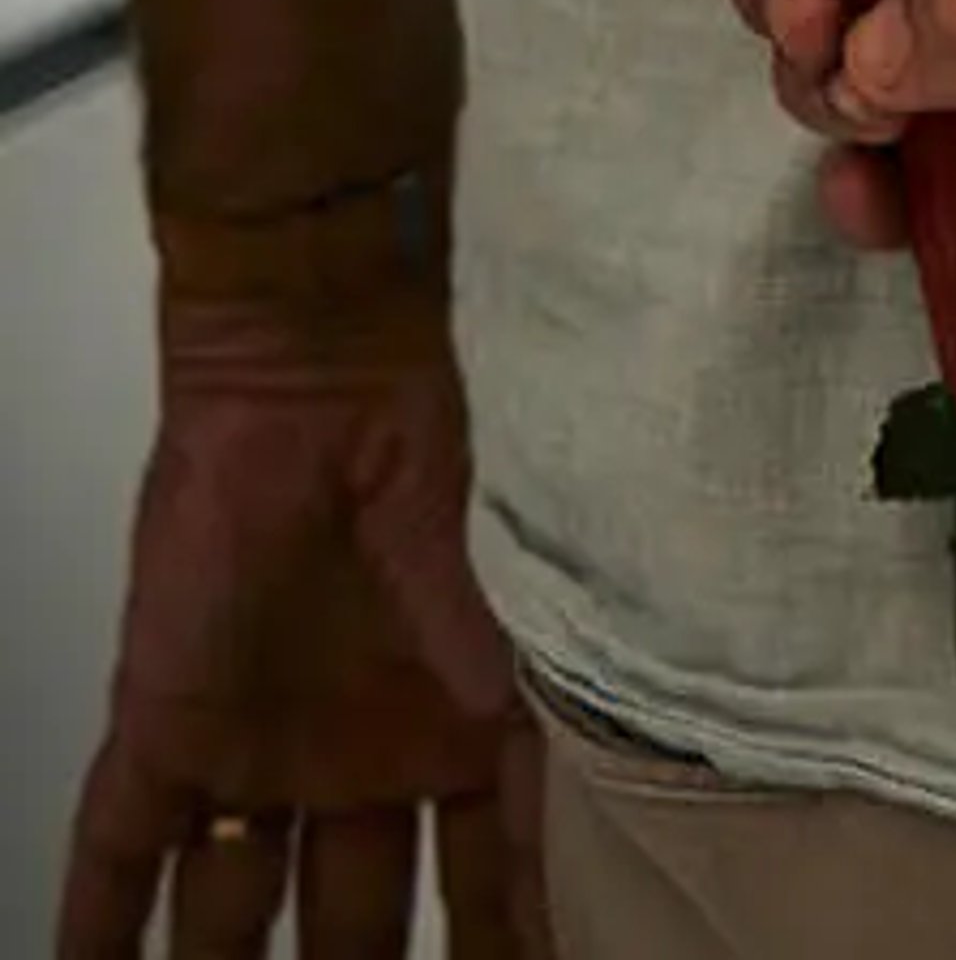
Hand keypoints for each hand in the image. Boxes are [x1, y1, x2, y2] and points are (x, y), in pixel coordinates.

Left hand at [60, 249, 547, 959]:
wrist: (331, 355)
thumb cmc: (450, 441)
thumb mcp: (518, 592)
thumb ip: (528, 713)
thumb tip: (560, 833)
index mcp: (466, 727)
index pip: (494, 877)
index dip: (510, 942)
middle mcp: (368, 755)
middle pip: (363, 922)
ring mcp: (265, 746)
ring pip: (236, 913)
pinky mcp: (168, 724)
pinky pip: (117, 856)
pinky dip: (96, 936)